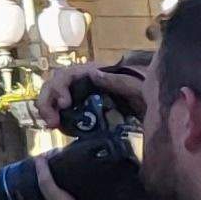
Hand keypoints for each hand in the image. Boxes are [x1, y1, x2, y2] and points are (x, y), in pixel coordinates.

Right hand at [33, 62, 152, 130]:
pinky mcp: (80, 107)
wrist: (154, 111)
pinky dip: (52, 114)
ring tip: (51, 125)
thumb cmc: (146, 97)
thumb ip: (119, 81)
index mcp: (94, 73)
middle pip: (54, 84)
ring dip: (46, 108)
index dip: (59, 87)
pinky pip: (58, 107)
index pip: (67, 74)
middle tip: (52, 122)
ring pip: (52, 94)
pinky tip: (54, 125)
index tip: (64, 105)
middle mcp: (82, 80)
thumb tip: (92, 74)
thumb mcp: (138, 88)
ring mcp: (79, 93)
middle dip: (47, 101)